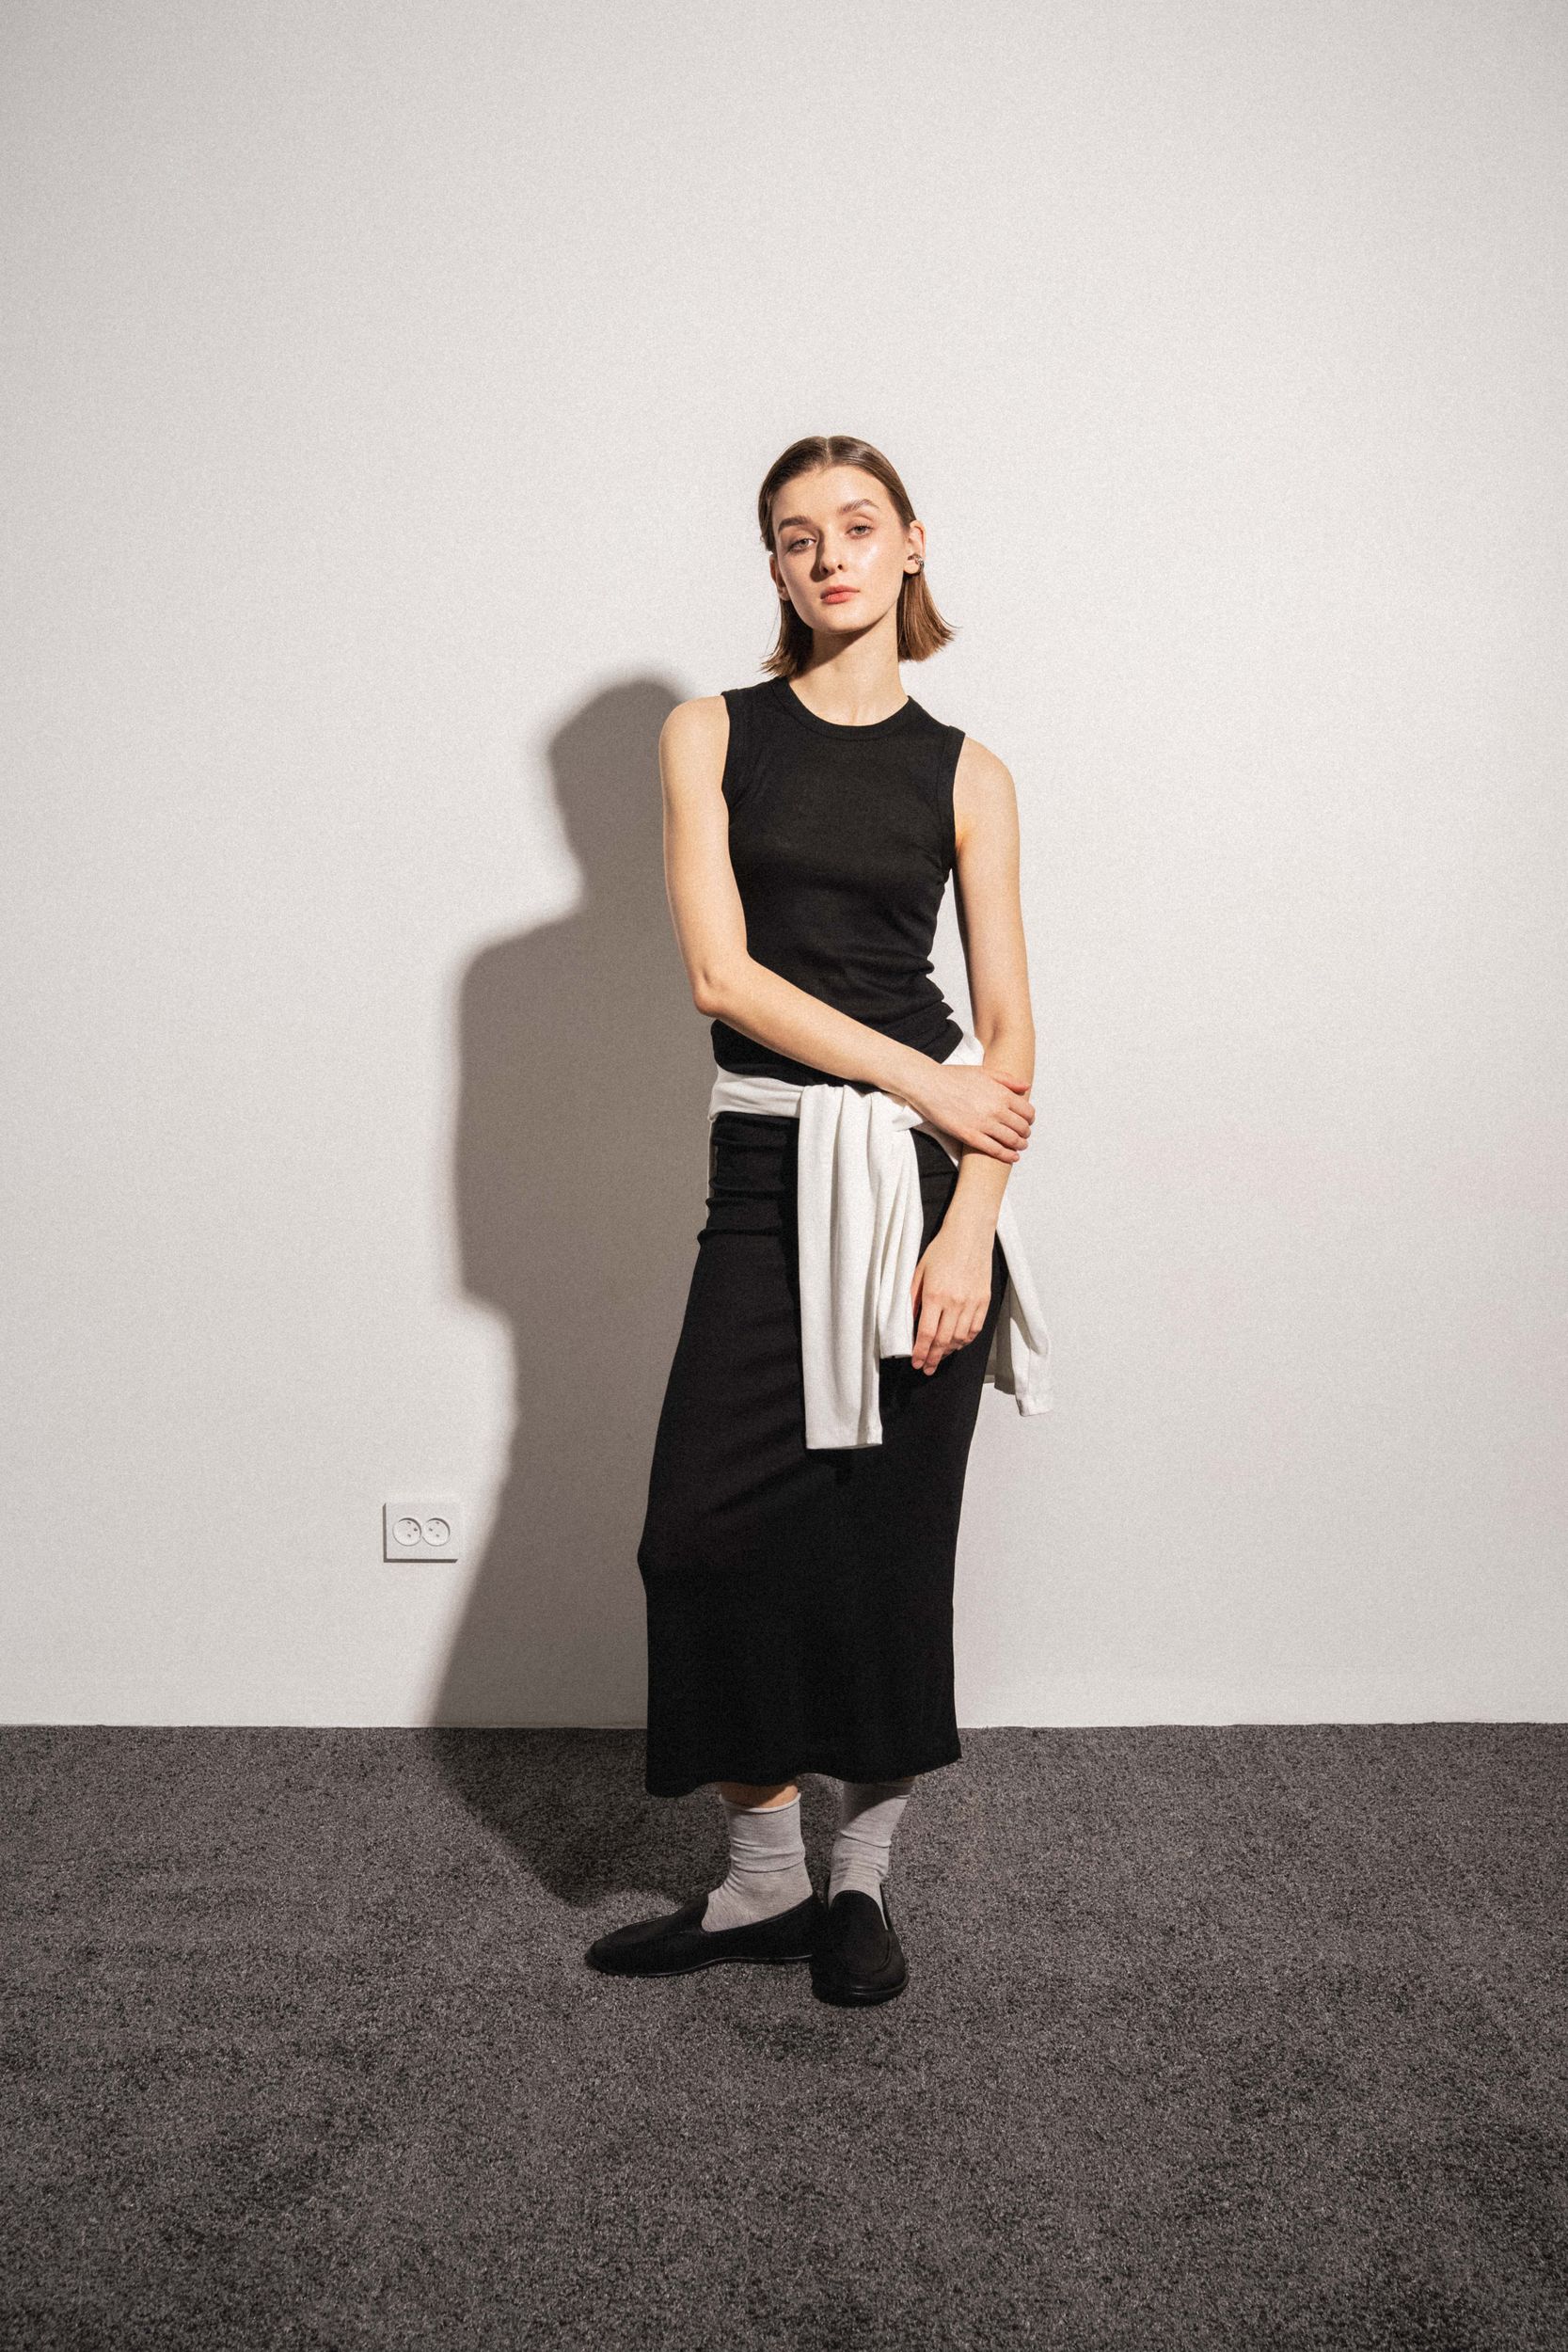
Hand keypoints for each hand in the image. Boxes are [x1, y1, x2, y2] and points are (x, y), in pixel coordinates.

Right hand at [899, 1062, 1034, 1161]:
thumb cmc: (955, 1076)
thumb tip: (1026, 1086)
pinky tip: (1012, 1157)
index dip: (1030, 1118)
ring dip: (1020, 1145)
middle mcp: (996, 1109)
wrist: (930, 1085)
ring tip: (1020, 1146)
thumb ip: (1007, 1079)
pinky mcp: (970, 1136)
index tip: (1027, 1121)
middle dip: (1025, 1133)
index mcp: (1002, 1093)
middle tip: (1023, 1135)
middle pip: (1022, 1127)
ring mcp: (984, 1124)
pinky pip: (994, 1149)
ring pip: (1012, 1140)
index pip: (1027, 1111)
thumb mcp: (984, 1072)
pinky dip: (1007, 1156)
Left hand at [908, 1222, 995, 1373]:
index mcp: (935, 1295)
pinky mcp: (984, 1300)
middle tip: (926, 1368)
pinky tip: (957, 1344)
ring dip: (948, 1352)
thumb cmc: (942, 1249)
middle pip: (943, 1341)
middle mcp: (955, 1302)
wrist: (970, 1234)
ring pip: (960, 1338)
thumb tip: (908, 1321)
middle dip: (933, 1358)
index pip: (926, 1333)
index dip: (920, 1352)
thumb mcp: (919, 1271)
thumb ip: (912, 1298)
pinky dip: (965, 1340)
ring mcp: (972, 1302)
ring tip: (939, 1357)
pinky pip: (975, 1328)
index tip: (916, 1362)